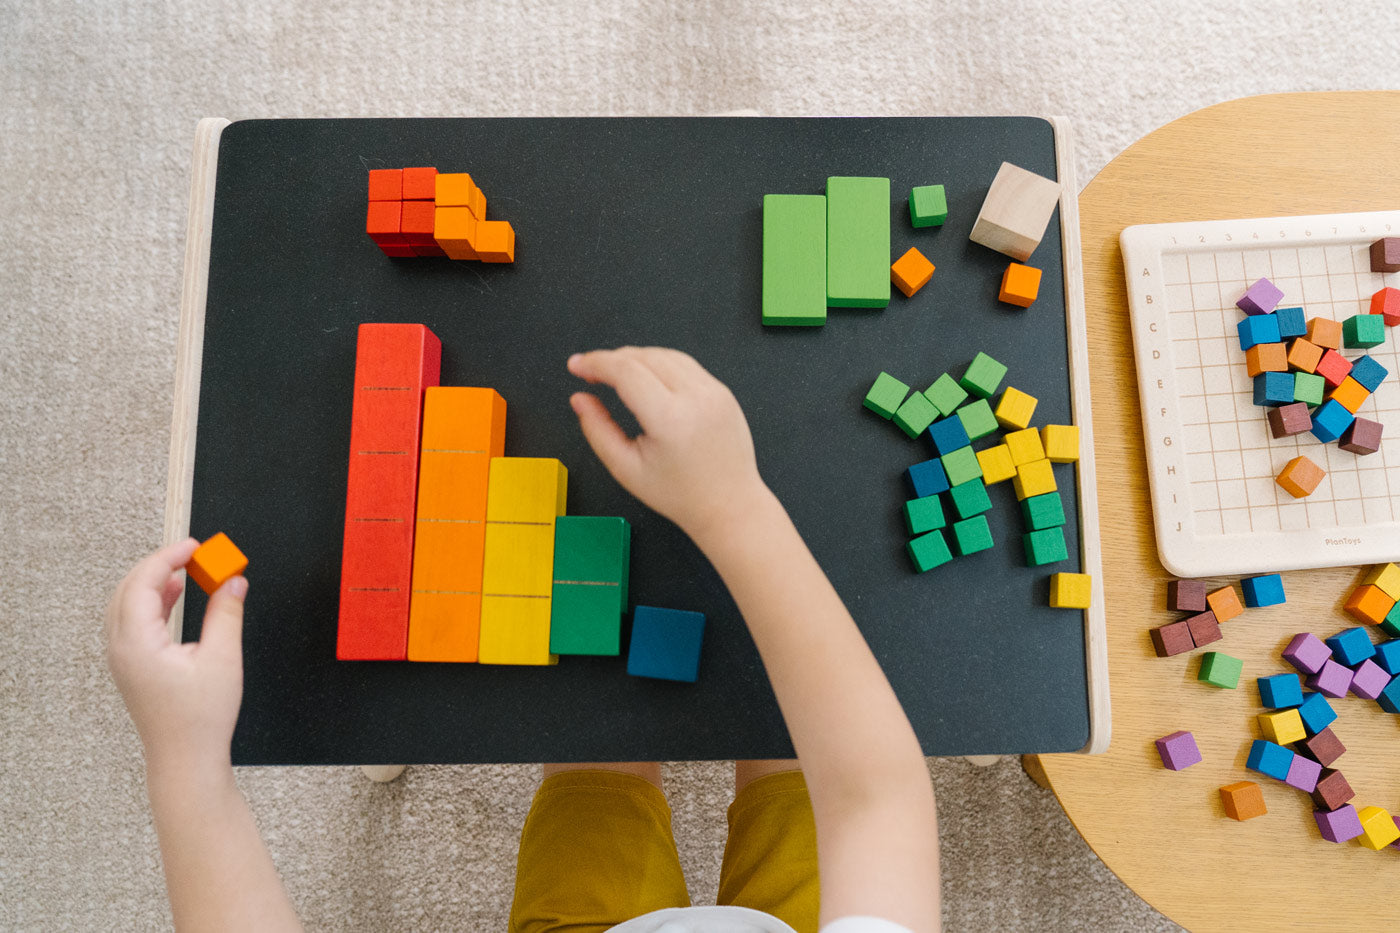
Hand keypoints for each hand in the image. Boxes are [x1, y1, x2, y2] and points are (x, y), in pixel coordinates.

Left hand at [105, 538, 246, 772]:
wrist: (186, 758)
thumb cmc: (201, 718)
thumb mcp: (223, 658)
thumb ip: (227, 613)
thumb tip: (234, 580)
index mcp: (137, 643)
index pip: (144, 582)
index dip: (169, 556)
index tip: (196, 545)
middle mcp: (121, 647)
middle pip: (128, 587)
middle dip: (159, 563)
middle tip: (193, 552)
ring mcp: (122, 657)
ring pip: (126, 602)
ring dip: (153, 580)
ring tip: (186, 567)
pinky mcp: (131, 664)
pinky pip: (132, 619)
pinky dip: (151, 599)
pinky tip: (175, 593)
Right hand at [567, 347, 771, 542]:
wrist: (729, 505)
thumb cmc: (681, 494)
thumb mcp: (626, 469)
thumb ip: (597, 430)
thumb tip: (579, 399)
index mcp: (670, 420)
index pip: (626, 371)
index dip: (595, 362)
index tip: (576, 365)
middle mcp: (696, 399)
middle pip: (644, 357)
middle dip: (611, 359)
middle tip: (590, 373)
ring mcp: (714, 392)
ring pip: (665, 355)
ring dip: (635, 358)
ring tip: (615, 375)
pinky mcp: (723, 392)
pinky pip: (686, 364)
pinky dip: (660, 364)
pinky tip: (646, 379)